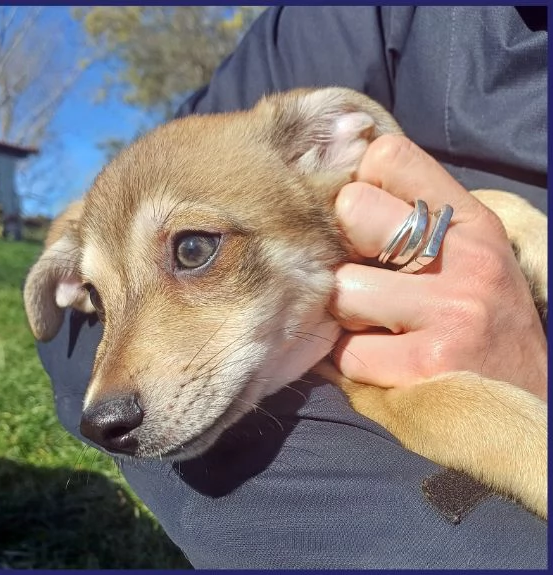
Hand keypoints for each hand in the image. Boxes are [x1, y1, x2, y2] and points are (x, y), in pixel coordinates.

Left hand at [329, 135, 546, 400]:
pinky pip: (347, 352)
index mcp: (472, 222)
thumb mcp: (466, 256)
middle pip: (351, 209)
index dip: (359, 188)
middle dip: (343, 249)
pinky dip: (354, 361)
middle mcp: (467, 258)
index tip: (365, 224)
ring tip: (378, 327)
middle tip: (366, 278)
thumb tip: (337, 191)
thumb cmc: (479, 321)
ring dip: (346, 314)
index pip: (387, 156)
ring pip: (340, 289)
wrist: (523, 401)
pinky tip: (384, 362)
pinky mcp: (427, 364)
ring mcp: (450, 310)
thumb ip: (413, 219)